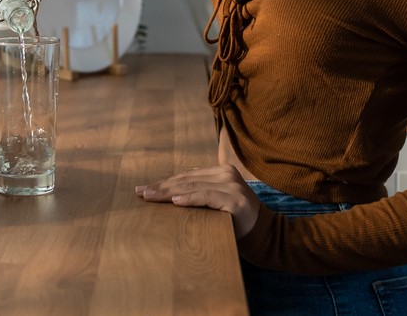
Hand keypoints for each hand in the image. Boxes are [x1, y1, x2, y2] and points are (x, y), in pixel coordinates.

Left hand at [136, 165, 261, 237]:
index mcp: (221, 172)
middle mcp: (226, 174)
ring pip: (193, 186)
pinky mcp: (234, 199)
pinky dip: (189, 198)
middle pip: (186, 180)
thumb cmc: (237, 221)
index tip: (144, 189)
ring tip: (150, 197)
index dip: (164, 182)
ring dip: (168, 192)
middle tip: (141, 192)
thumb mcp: (216, 203)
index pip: (187, 176)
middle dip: (161, 187)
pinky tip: (175, 201)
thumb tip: (170, 195)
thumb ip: (200, 194)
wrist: (266, 235)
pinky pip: (206, 196)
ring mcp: (231, 185)